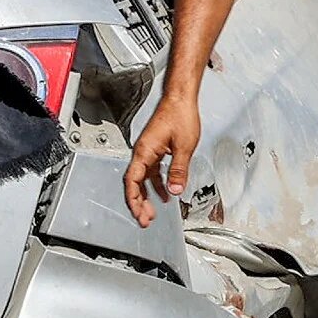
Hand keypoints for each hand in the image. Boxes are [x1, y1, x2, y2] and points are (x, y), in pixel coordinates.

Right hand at [124, 94, 200, 227]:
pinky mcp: (155, 148)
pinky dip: (157, 183)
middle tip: (144, 220)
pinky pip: (152, 171)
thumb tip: (176, 190)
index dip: (134, 200)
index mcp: (145, 151)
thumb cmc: (180, 114)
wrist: (180, 98)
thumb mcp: (184, 146)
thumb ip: (179, 170)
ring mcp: (148, 150)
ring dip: (148, 196)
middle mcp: (143, 151)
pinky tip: (165, 192)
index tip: (138, 214)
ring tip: (153, 212)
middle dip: (139, 203)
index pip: (133, 182)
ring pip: (143, 179)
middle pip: (135, 183)